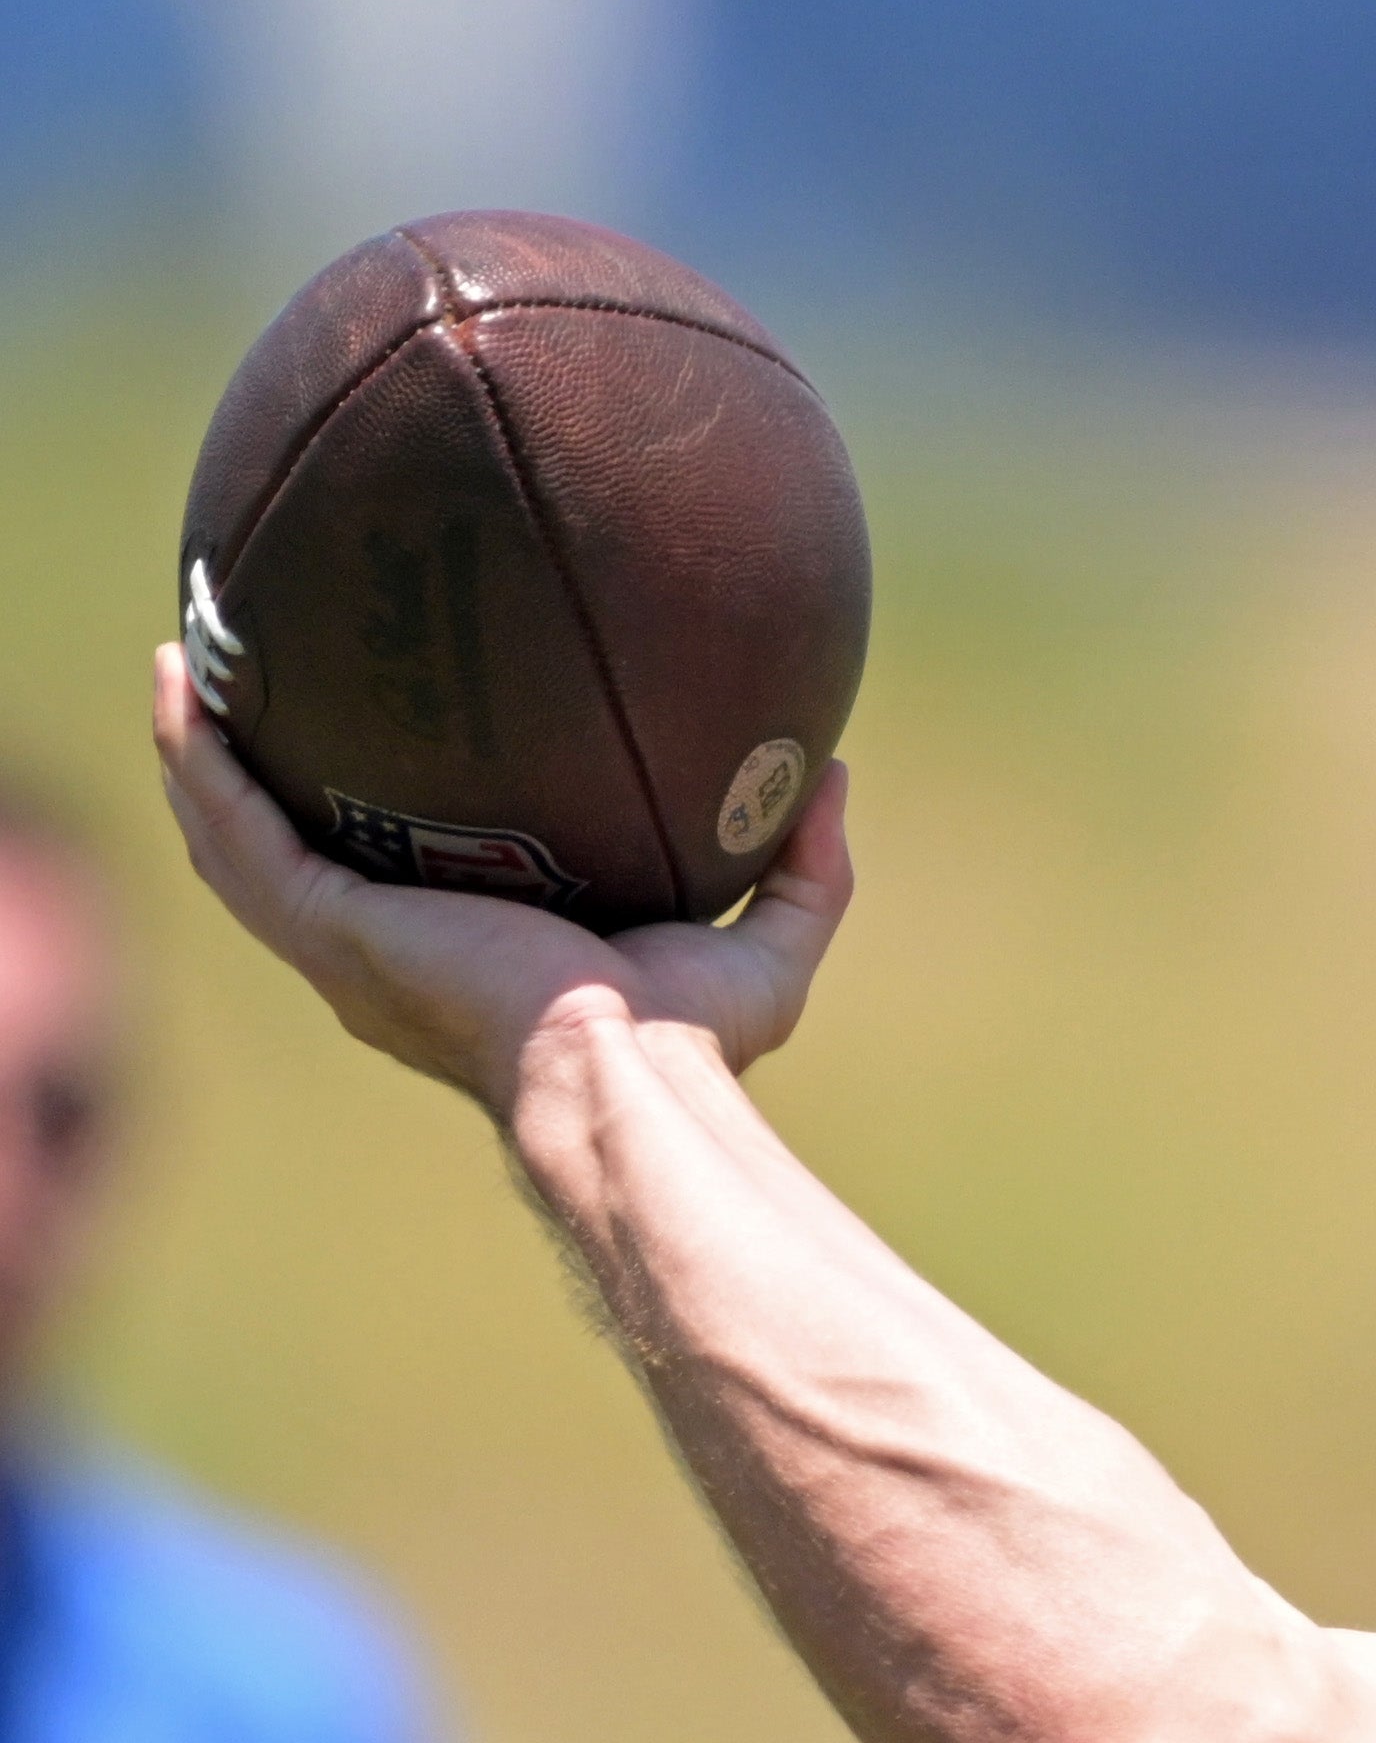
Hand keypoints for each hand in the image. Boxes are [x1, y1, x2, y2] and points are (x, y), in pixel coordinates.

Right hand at [152, 642, 849, 1117]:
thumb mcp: (765, 943)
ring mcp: (347, 945)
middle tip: (243, 684)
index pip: (398, 886)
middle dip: (258, 777)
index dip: (372, 820)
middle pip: (293, 857)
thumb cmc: (693, 1042)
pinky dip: (198, 757)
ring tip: (180, 662)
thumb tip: (829, 771)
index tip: (373, 746)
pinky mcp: (329, 926)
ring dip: (200, 754)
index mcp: (466, 960)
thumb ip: (800, 864)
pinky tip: (179, 684)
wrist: (627, 1079)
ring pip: (236, 840)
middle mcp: (387, 957)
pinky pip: (237, 830)